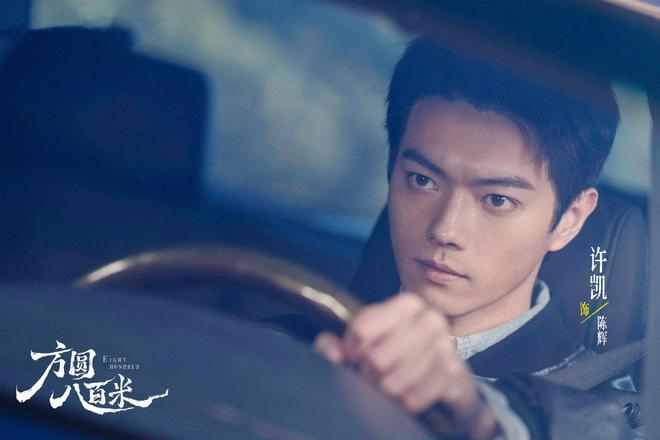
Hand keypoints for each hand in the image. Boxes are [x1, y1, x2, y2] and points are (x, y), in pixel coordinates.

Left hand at [314, 292, 498, 437]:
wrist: (447, 383)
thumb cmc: (402, 358)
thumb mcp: (366, 347)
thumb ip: (337, 345)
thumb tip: (331, 350)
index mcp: (407, 304)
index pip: (362, 330)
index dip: (352, 351)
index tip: (356, 357)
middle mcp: (429, 318)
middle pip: (376, 358)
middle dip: (368, 376)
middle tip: (373, 378)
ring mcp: (445, 344)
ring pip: (393, 381)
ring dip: (385, 392)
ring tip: (388, 389)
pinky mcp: (454, 372)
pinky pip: (413, 397)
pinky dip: (404, 404)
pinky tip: (406, 399)